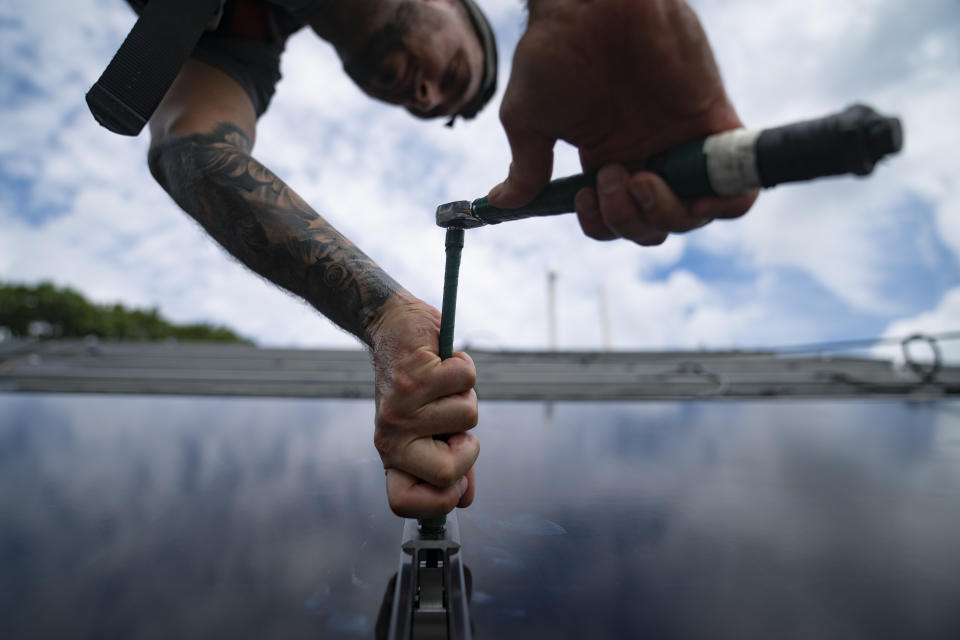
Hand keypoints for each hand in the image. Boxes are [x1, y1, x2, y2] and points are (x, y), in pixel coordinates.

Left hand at [367, 293, 478, 517]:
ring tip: (443, 383)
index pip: (402, 502)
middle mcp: (391, 436)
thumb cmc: (419, 385)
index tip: (455, 482)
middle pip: (446, 475)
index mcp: (394, 455)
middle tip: (456, 426)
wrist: (394, 330)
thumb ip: (449, 463)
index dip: (438, 503)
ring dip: (466, 396)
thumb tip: (464, 498)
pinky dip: (465, 366)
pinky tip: (443, 360)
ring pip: (468, 419)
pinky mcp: (417, 375)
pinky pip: (466, 380)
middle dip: (469, 450)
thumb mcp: (431, 429)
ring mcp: (403, 408)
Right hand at [489, 0, 755, 243]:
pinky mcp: (716, 125)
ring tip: (639, 179)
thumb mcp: (530, 118)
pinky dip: (725, 204)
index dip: (601, 224)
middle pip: (653, 225)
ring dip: (661, 215)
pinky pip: (739, 188)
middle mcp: (647, 154)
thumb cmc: (555, 50)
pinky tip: (697, 199)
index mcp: (606, 156)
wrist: (592, 3)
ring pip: (691, 215)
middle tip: (611, 177)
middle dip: (629, 221)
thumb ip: (526, 167)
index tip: (583, 197)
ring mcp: (682, 142)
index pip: (615, 218)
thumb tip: (502, 203)